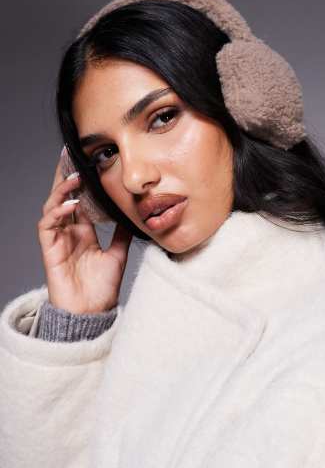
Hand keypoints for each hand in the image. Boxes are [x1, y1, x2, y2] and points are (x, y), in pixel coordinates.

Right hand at [37, 152, 131, 313]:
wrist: (92, 313)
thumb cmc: (102, 289)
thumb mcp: (118, 256)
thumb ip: (122, 236)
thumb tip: (134, 217)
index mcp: (84, 232)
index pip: (80, 200)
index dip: (81, 182)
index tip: (87, 161)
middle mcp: (69, 233)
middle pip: (63, 197)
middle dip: (65, 176)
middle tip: (69, 154)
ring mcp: (58, 240)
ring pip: (53, 207)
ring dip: (61, 191)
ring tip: (74, 177)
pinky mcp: (50, 250)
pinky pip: (47, 226)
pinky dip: (56, 213)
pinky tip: (69, 205)